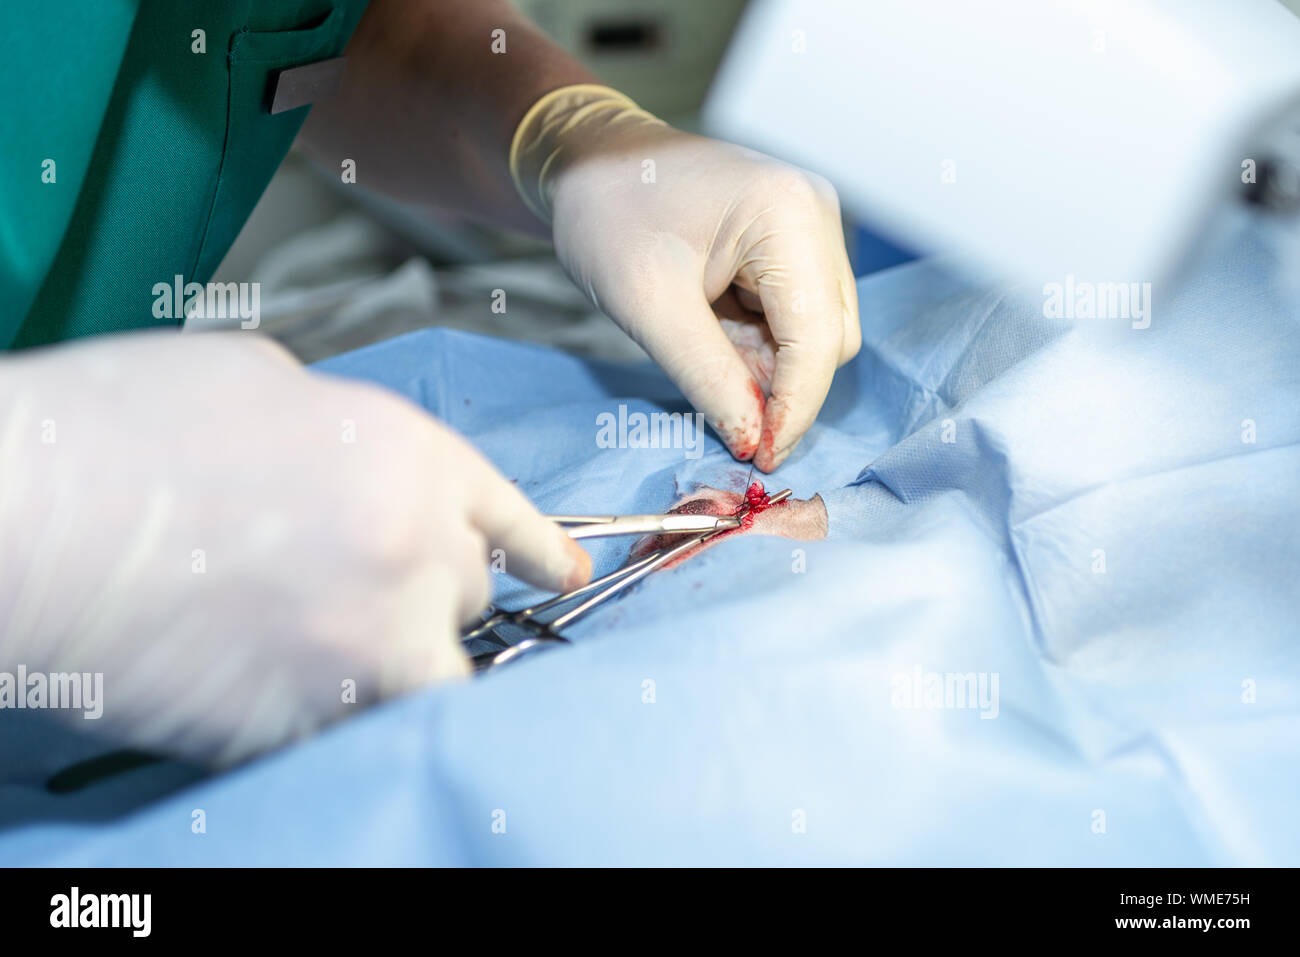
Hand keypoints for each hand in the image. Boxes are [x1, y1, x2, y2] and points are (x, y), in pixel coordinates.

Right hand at [0, 331, 589, 764]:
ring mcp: (377, 639)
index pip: (510, 514)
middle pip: (472, 592)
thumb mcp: (259, 381)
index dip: (540, 548)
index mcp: (411, 454)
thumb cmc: (124, 428)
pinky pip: (370, 728)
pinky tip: (303, 695)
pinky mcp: (318, 717)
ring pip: (440, 673)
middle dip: (433, 592)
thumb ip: (339, 428)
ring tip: (349, 657)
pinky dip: (352, 718)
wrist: (34, 516)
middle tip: (365, 594)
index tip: (563, 575)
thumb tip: (350, 465)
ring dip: (404, 666)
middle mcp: (419, 547)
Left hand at [511, 86, 859, 470]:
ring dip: (768, 367)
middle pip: (829, 339)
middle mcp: (816, 215)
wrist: (587, 161)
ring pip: (815, 333)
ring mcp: (809, 227)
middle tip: (723, 418)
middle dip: (781, 388)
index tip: (761, 458)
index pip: (818, 339)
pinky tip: (711, 338)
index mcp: (788, 214)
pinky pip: (794, 317)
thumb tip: (754, 440)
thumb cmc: (608, 214)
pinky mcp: (792, 243)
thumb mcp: (647, 305)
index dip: (794, 408)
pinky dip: (759, 345)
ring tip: (700, 355)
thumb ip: (707, 376)